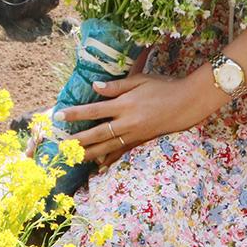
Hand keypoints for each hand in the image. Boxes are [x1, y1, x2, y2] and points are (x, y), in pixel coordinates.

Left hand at [56, 68, 218, 167]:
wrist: (187, 103)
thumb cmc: (163, 86)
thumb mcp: (140, 80)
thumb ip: (116, 86)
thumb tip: (94, 87)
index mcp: (125, 104)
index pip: (94, 110)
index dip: (76, 113)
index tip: (59, 115)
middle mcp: (128, 122)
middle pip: (98, 133)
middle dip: (78, 139)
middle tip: (61, 144)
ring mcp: (135, 134)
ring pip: (108, 146)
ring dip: (90, 152)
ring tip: (74, 157)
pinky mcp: (142, 140)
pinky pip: (123, 152)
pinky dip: (111, 159)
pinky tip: (100, 166)